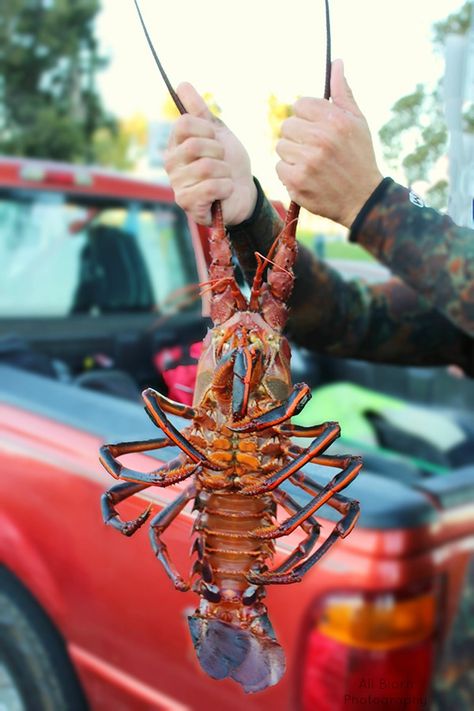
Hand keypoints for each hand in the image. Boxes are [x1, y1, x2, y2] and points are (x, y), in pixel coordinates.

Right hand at [164, 83, 256, 225]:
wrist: (242, 192)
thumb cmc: (229, 163)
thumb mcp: (218, 132)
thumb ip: (200, 110)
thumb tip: (181, 84)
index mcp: (175, 144)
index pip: (184, 123)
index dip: (207, 129)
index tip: (215, 139)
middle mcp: (171, 164)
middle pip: (194, 145)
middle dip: (219, 152)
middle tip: (223, 161)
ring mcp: (177, 185)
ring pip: (205, 167)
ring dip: (224, 172)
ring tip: (224, 177)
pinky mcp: (187, 203)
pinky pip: (210, 187)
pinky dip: (226, 187)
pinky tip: (224, 191)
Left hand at [276, 59, 382, 227]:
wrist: (363, 199)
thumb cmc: (359, 157)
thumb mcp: (358, 122)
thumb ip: (343, 93)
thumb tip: (336, 62)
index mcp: (335, 120)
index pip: (300, 105)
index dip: (306, 117)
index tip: (315, 128)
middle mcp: (321, 139)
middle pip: (287, 126)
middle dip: (297, 136)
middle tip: (313, 149)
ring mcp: (308, 161)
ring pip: (281, 147)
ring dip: (292, 155)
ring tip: (311, 164)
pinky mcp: (297, 181)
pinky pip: (279, 167)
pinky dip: (289, 173)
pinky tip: (306, 177)